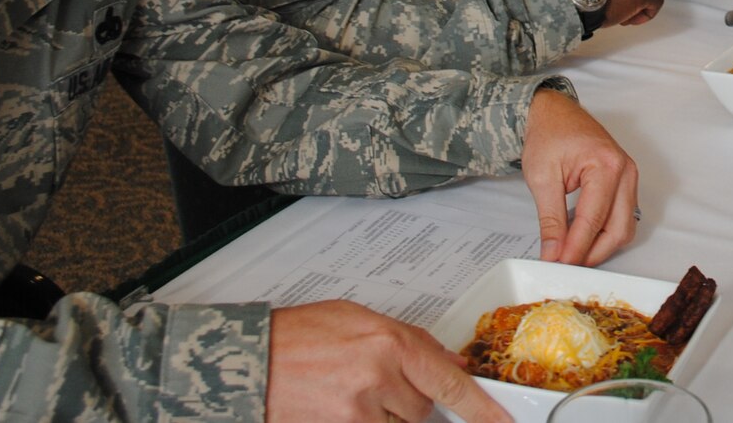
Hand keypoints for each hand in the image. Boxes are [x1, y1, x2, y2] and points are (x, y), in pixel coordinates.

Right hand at [266, 300, 508, 422]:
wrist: (250, 360)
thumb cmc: (301, 335)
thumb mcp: (361, 320)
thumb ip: (412, 341)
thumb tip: (452, 363)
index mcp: (389, 344)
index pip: (450, 383)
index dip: (482, 409)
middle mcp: (378, 379)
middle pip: (422, 408)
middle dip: (407, 400)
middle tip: (374, 382)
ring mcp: (357, 412)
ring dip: (385, 416)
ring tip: (350, 393)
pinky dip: (366, 421)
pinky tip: (341, 405)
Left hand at [520, 88, 640, 265]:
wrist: (554, 112)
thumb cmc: (548, 135)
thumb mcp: (541, 177)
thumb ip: (550, 219)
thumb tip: (553, 254)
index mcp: (606, 165)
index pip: (593, 219)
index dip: (576, 248)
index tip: (558, 266)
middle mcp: (625, 171)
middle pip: (618, 229)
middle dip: (593, 252)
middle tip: (565, 264)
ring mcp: (630, 177)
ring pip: (625, 227)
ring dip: (601, 246)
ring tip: (571, 252)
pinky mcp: (626, 182)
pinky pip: (623, 217)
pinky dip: (605, 232)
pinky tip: (582, 236)